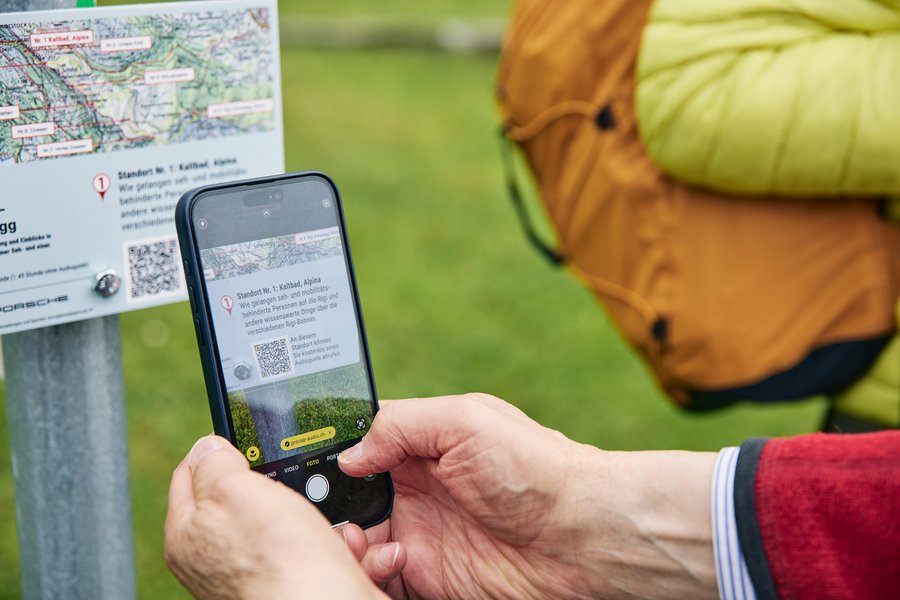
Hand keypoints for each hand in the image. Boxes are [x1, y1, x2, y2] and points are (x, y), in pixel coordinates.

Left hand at [165, 435, 400, 598]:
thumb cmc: (279, 560)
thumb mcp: (236, 489)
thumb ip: (215, 463)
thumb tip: (207, 447)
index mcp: (189, 536)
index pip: (190, 475)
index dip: (217, 449)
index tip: (245, 438)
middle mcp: (217, 560)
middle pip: (244, 497)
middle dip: (276, 482)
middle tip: (291, 480)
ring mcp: (257, 573)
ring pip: (289, 521)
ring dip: (314, 512)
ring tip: (324, 519)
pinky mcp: (295, 581)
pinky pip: (317, 547)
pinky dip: (333, 541)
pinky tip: (339, 544)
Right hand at [339, 394, 718, 599]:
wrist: (582, 536)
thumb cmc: (535, 466)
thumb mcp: (467, 420)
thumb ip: (402, 425)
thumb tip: (348, 453)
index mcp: (419, 444)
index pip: (355, 441)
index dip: (323, 449)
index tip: (293, 459)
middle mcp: (412, 488)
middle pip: (343, 496)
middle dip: (322, 502)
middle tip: (315, 507)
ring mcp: (418, 533)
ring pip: (353, 540)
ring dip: (342, 541)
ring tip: (357, 539)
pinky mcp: (426, 576)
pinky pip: (377, 578)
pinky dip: (367, 573)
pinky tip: (388, 561)